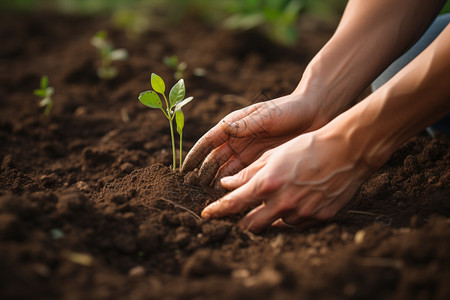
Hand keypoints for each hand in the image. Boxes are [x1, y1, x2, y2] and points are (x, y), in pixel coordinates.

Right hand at [182, 93, 321, 185]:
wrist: (315, 114)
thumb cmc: (289, 110)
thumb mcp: (266, 116)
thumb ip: (245, 125)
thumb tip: (223, 128)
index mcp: (234, 125)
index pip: (208, 142)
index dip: (194, 156)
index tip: (183, 170)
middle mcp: (237, 140)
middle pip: (214, 160)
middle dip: (202, 174)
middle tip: (193, 191)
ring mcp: (248, 152)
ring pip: (226, 171)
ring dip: (216, 183)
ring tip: (208, 198)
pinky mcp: (261, 162)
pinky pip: (243, 176)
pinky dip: (234, 186)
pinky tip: (229, 197)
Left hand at [201, 128, 374, 232]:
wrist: (346, 151)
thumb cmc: (308, 147)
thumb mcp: (275, 155)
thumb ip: (250, 172)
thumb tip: (228, 184)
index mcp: (267, 184)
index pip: (233, 204)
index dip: (217, 211)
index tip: (207, 215)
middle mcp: (282, 203)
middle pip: (251, 225)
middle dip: (242, 222)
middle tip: (242, 214)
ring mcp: (301, 213)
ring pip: (276, 224)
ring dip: (272, 216)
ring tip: (282, 197)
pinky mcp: (319, 218)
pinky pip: (298, 223)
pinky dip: (293, 215)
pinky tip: (300, 199)